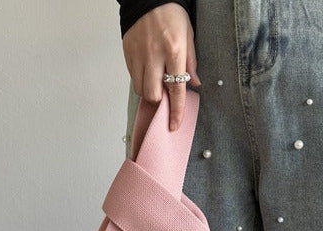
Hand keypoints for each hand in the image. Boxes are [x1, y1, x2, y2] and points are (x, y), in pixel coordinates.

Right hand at [122, 2, 201, 130]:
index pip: (176, 90)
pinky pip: (132, 77)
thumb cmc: (171, 14)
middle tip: (164, 94)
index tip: (174, 125)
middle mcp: (154, 56)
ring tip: (155, 82)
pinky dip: (140, 81)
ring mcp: (138, 55)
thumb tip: (194, 84)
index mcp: (174, 52)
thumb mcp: (188, 35)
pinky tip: (147, 72)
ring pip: (140, 89)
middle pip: (153, 95)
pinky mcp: (127, 53)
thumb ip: (191, 62)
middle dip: (159, 100)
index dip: (175, 111)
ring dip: (148, 92)